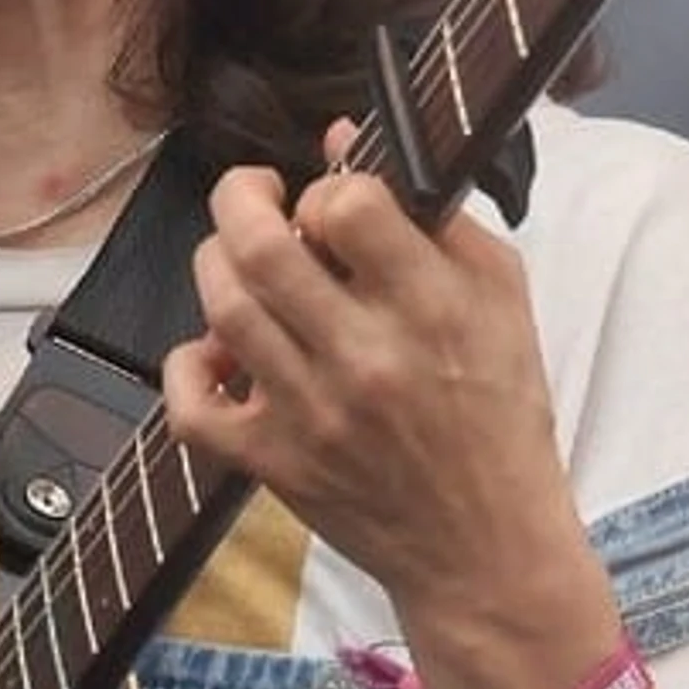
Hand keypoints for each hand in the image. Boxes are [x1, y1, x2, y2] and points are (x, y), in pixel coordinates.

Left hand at [161, 128, 590, 622]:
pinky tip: (218, 353)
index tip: (335, 209)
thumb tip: (341, 141)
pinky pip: (190, 407)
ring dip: (218, 265)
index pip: (347, 205)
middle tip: (256, 197)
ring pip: (222, 309)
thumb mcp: (501, 300)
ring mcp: (309, 414)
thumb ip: (432, 217)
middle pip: (259, 245)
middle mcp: (365, 358)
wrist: (487, 547)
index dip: (329, 190)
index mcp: (432, 309)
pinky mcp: (272, 464)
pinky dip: (187, 366)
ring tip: (245, 266)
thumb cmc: (501, 413)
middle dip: (241, 197)